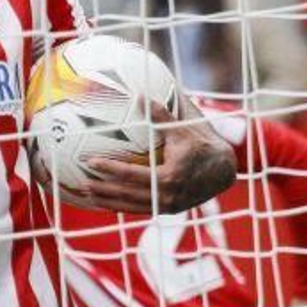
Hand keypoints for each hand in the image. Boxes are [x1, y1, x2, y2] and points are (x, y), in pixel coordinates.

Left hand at [80, 100, 236, 213]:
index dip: (110, 169)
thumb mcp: (183, 128)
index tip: (91, 162)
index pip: (133, 174)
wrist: (224, 170)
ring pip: (132, 206)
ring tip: (87, 195)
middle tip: (82, 183)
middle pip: (128, 195)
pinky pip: (140, 209)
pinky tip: (105, 201)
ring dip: (108, 202)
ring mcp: (168, 206)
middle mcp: (168, 195)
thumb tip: (139, 95)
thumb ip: (160, 115)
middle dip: (103, 190)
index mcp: (170, 176)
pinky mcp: (168, 210)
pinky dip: (121, 206)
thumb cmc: (202, 144)